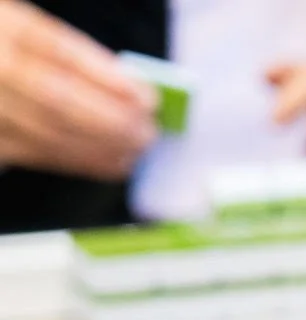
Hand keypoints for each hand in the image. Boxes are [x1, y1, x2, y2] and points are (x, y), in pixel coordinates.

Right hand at [0, 0, 153, 179]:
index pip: (60, 51)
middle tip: (148, 133)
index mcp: (7, 28)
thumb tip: (133, 88)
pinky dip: (83, 160)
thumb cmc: (13, 51)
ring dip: (103, 146)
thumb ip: (75, 55)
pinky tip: (114, 161)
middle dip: (111, 120)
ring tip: (137, 150)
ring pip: (50, 132)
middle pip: (57, 99)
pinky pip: (40, 155)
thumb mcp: (32, 32)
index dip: (108, 78)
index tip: (147, 98)